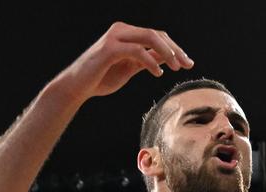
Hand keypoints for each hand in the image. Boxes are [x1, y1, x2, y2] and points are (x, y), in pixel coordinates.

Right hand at [53, 21, 193, 103]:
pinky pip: (136, 51)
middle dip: (175, 49)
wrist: (77, 87)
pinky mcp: (109, 49)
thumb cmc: (101, 78)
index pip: (157, 36)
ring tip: (175, 67)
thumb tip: (167, 58)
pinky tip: (158, 73)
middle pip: (156, 34)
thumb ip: (146, 60)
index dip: (175, 48)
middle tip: (187, 65)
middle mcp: (121, 31)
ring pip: (149, 37)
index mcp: (127, 34)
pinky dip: (150, 61)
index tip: (188, 63)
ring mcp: (115, 38)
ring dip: (166, 52)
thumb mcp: (130, 68)